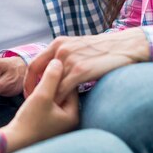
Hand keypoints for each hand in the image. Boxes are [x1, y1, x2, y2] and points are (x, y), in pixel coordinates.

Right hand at [2, 59, 77, 152]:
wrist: (15, 140)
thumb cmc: (30, 120)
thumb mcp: (42, 95)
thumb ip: (51, 77)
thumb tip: (58, 61)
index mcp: (73, 114)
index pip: (71, 85)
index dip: (61, 74)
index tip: (50, 66)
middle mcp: (68, 118)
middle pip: (64, 90)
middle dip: (53, 80)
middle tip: (42, 72)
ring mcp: (58, 121)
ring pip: (55, 95)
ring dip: (46, 87)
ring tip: (36, 81)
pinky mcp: (48, 121)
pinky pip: (49, 102)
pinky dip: (43, 95)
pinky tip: (33, 91)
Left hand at [24, 29, 149, 101]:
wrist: (124, 45)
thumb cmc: (102, 49)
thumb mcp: (78, 46)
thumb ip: (64, 55)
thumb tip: (53, 69)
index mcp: (58, 43)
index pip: (34, 63)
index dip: (29, 80)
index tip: (30, 93)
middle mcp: (61, 49)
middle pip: (37, 73)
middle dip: (33, 90)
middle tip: (34, 103)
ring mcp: (70, 59)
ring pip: (51, 84)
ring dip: (48, 98)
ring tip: (48, 109)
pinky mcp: (80, 70)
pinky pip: (63, 90)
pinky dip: (60, 100)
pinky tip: (62, 108)